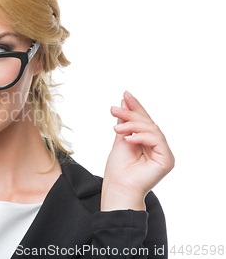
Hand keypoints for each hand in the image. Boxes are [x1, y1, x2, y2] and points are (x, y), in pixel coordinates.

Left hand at [101, 91, 174, 210]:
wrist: (118, 187)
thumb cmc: (118, 168)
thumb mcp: (120, 138)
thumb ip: (125, 121)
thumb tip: (125, 100)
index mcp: (148, 142)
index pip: (144, 120)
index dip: (136, 106)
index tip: (125, 94)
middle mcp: (158, 146)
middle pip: (148, 122)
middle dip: (131, 114)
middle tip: (114, 109)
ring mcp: (164, 153)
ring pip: (152, 129)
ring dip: (132, 125)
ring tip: (116, 129)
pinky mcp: (167, 160)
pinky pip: (157, 140)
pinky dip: (141, 137)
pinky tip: (127, 139)